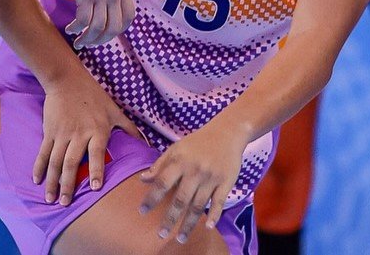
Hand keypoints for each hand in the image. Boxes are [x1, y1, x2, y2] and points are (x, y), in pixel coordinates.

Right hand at [35, 72, 145, 204]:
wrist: (67, 80)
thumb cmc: (94, 96)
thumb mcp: (114, 110)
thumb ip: (129, 128)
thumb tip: (145, 144)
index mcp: (97, 130)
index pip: (97, 153)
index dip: (97, 170)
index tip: (95, 188)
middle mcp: (79, 134)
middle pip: (71, 162)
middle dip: (68, 184)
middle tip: (66, 203)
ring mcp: (62, 134)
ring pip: (55, 161)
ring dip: (52, 181)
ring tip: (50, 199)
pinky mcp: (50, 131)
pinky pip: (43, 152)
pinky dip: (39, 167)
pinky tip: (36, 181)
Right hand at [64, 0, 134, 48]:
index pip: (129, 17)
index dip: (119, 29)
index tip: (108, 33)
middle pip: (114, 28)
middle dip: (102, 40)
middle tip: (91, 43)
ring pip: (97, 28)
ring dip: (87, 40)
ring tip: (78, 43)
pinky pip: (82, 20)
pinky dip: (76, 28)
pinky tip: (69, 29)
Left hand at [138, 124, 245, 243]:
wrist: (228, 131)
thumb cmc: (198, 141)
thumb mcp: (177, 147)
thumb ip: (160, 164)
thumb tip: (143, 179)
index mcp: (180, 161)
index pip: (162, 182)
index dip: (151, 198)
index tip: (142, 212)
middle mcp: (195, 171)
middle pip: (180, 199)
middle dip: (170, 218)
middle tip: (160, 234)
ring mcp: (211, 177)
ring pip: (198, 205)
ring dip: (189, 224)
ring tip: (180, 238)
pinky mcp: (226, 182)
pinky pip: (219, 202)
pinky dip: (214, 215)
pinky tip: (208, 226)